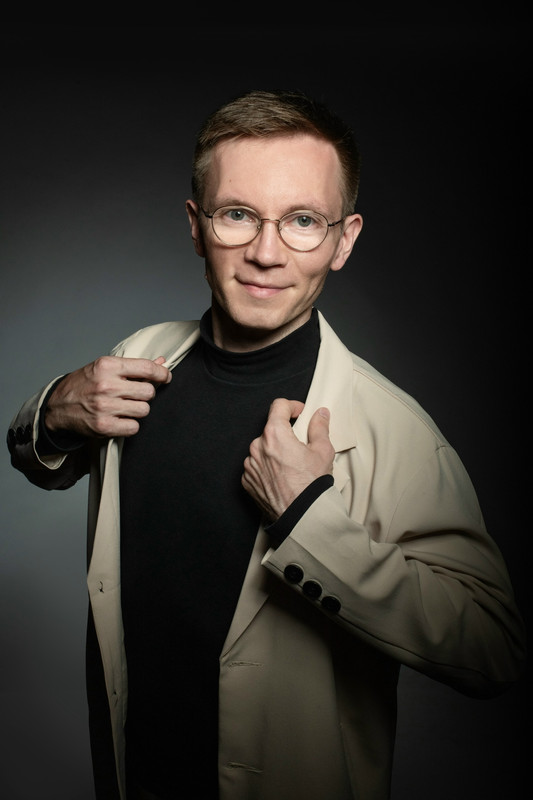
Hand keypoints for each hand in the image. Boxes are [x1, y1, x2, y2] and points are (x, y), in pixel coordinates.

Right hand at [44, 355, 171, 438]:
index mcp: (107, 366)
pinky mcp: (103, 426)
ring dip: (138, 410)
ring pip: (144, 410)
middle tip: (135, 395)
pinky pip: (134, 427)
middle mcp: (106, 385)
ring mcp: (105, 407)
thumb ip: (133, 367)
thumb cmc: (83, 385)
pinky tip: (120, 419)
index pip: (146, 368)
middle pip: (148, 392)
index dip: (161, 373)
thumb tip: (161, 362)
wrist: (56, 407)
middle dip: (145, 394)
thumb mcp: (105, 368)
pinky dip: (130, 425)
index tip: (165, 377)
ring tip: (125, 407)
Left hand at [242, 398, 333, 520]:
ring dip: (274, 452)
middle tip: (300, 446)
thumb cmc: (312, 485)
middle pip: (271, 430)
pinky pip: (256, 467)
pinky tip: (281, 477)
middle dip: (284, 434)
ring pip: (262, 449)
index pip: (278, 406)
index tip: (299, 412)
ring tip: (291, 466)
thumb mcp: (323, 451)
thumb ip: (320, 428)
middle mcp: (257, 447)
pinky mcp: (247, 480)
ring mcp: (250, 465)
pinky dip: (267, 468)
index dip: (291, 406)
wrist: (301, 516)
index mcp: (275, 434)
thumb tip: (320, 414)